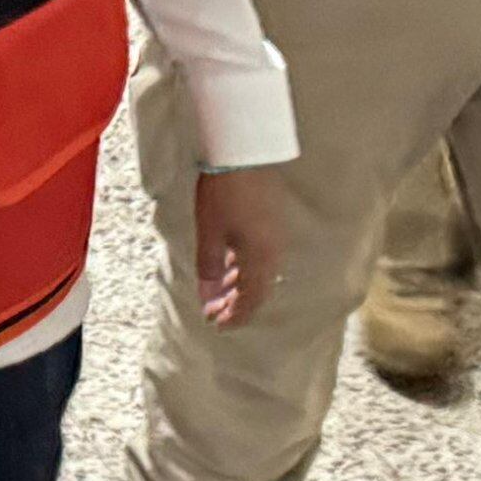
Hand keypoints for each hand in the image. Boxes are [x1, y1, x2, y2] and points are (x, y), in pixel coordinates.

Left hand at [193, 167, 289, 327]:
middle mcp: (272, 253)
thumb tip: (207, 299)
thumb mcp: (210, 235)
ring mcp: (273, 238)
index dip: (234, 316)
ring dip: (238, 287)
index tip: (216, 325)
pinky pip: (259, 258)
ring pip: (258, 274)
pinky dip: (243, 268)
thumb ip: (209, 269)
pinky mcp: (270, 225)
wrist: (242, 155)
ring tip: (217, 293)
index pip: (250, 301)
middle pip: (257, 291)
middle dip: (235, 305)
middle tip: (213, 313)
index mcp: (260, 260)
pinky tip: (228, 267)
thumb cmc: (223, 195)